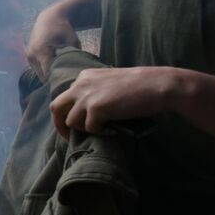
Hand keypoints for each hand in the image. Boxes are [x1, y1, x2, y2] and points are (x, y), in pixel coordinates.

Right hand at [26, 5, 79, 77]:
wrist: (49, 18)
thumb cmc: (63, 29)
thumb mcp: (73, 42)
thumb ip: (73, 58)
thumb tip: (78, 72)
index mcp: (41, 51)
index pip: (48, 74)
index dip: (58, 81)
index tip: (69, 84)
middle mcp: (32, 56)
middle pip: (43, 77)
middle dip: (54, 81)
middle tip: (67, 82)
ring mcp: (29, 57)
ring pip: (40, 75)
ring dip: (49, 77)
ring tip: (62, 76)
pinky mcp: (29, 57)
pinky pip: (38, 70)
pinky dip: (46, 72)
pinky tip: (55, 69)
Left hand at [50, 67, 178, 139]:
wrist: (158, 84)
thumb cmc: (140, 85)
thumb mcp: (110, 83)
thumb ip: (95, 92)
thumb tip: (86, 112)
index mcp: (84, 77)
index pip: (65, 97)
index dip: (67, 112)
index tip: (74, 124)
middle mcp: (80, 84)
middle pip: (56, 107)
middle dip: (60, 125)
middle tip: (69, 137)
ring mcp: (87, 96)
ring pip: (71, 121)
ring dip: (85, 129)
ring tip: (102, 129)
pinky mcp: (96, 108)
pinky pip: (90, 128)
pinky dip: (101, 132)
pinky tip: (113, 129)